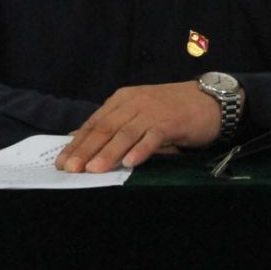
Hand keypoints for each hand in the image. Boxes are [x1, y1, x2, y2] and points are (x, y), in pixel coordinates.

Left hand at [54, 81, 219, 172]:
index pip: (95, 122)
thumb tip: (81, 140)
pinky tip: (130, 162)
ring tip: (93, 170)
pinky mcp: (171, 121)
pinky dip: (141, 149)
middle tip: (70, 169)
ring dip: (108, 152)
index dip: (77, 142)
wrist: (209, 100)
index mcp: (122, 99)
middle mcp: (134, 102)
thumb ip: (114, 124)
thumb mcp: (138, 113)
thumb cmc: (171, 110)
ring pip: (125, 133)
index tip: (61, 161)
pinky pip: (153, 137)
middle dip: (86, 149)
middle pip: (105, 128)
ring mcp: (152, 111)